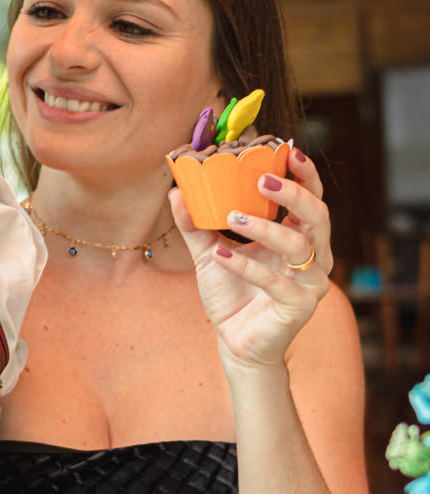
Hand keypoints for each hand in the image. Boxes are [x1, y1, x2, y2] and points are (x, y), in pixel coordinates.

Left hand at [170, 147, 330, 367]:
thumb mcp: (208, 253)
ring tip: (233, 217)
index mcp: (299, 236)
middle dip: (294, 194)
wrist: (235, 343)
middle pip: (318, 216)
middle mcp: (313, 256)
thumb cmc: (231, 294)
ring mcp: (310, 282)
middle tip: (262, 180)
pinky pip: (275, 281)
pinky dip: (246, 266)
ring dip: (265, 228)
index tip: (288, 149)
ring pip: (299, 246)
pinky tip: (221, 255)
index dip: (305, 174)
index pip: (311, 198)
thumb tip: (176, 191)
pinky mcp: (299, 306)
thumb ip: (195, 224)